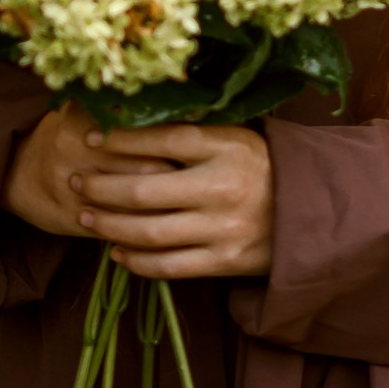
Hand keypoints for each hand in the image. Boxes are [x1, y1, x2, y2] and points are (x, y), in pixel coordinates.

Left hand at [5, 105, 273, 281]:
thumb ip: (193, 134)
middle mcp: (222, 187)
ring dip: (109, 225)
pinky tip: (116, 252)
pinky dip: (137, 261)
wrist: (313, 213)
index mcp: (226, 148)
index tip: (91, 137)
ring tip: (85, 216)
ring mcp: (222, 228)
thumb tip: (131, 121)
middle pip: (144, 191)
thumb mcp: (235, 139)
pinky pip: (169, 266)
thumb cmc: (263, 169)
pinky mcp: (224, 261)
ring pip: (150, 232)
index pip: (164, 138)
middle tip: (75, 181)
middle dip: (101, 187)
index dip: (121, 139)